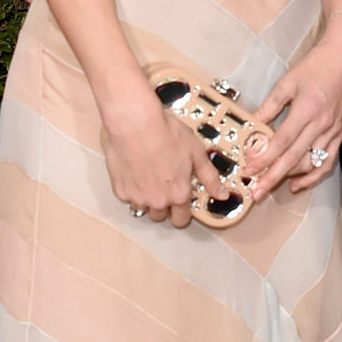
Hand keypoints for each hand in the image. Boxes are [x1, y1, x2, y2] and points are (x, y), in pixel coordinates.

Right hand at [101, 93, 230, 228]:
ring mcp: (136, 197)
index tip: (181, 201)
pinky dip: (131, 187)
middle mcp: (157, 200)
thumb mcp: (196, 152)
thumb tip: (222, 194)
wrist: (135, 122)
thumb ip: (209, 176)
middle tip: (164, 182)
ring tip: (149, 173)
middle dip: (164, 204)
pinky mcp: (119, 190)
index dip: (183, 211)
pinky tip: (135, 169)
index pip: (182, 219)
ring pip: (143, 207)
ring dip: (147, 196)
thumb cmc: (164, 132)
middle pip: (161, 215)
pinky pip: (127, 196)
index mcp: (178, 194)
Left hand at [249, 21, 341, 199]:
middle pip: (294, 158)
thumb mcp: (288, 81)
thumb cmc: (317, 65)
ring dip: (290, 178)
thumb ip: (270, 106)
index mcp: (307, 109)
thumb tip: (252, 124)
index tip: (249, 170)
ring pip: (310, 164)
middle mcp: (321, 124)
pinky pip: (327, 161)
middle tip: (256, 192)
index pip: (282, 141)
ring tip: (271, 185)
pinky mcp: (340, 133)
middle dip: (272, 177)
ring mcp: (333, 131)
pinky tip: (298, 183)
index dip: (264, 158)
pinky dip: (313, 176)